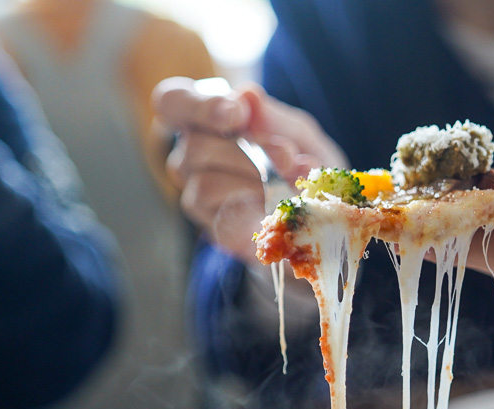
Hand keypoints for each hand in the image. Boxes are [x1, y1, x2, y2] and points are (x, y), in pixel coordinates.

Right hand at [152, 77, 345, 262]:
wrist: (322, 212)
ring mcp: (198, 195)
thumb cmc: (299, 161)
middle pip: (195, 145)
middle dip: (248, 149)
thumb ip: (274, 117)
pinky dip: (259, 210)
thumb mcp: (297, 132)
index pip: (172, 100)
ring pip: (206, 184)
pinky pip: (224, 219)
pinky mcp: (216, 229)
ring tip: (293, 182)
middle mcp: (190, 157)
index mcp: (202, 120)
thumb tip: (248, 95)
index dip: (198, 105)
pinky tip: (284, 205)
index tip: (238, 112)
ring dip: (257, 182)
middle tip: (287, 154)